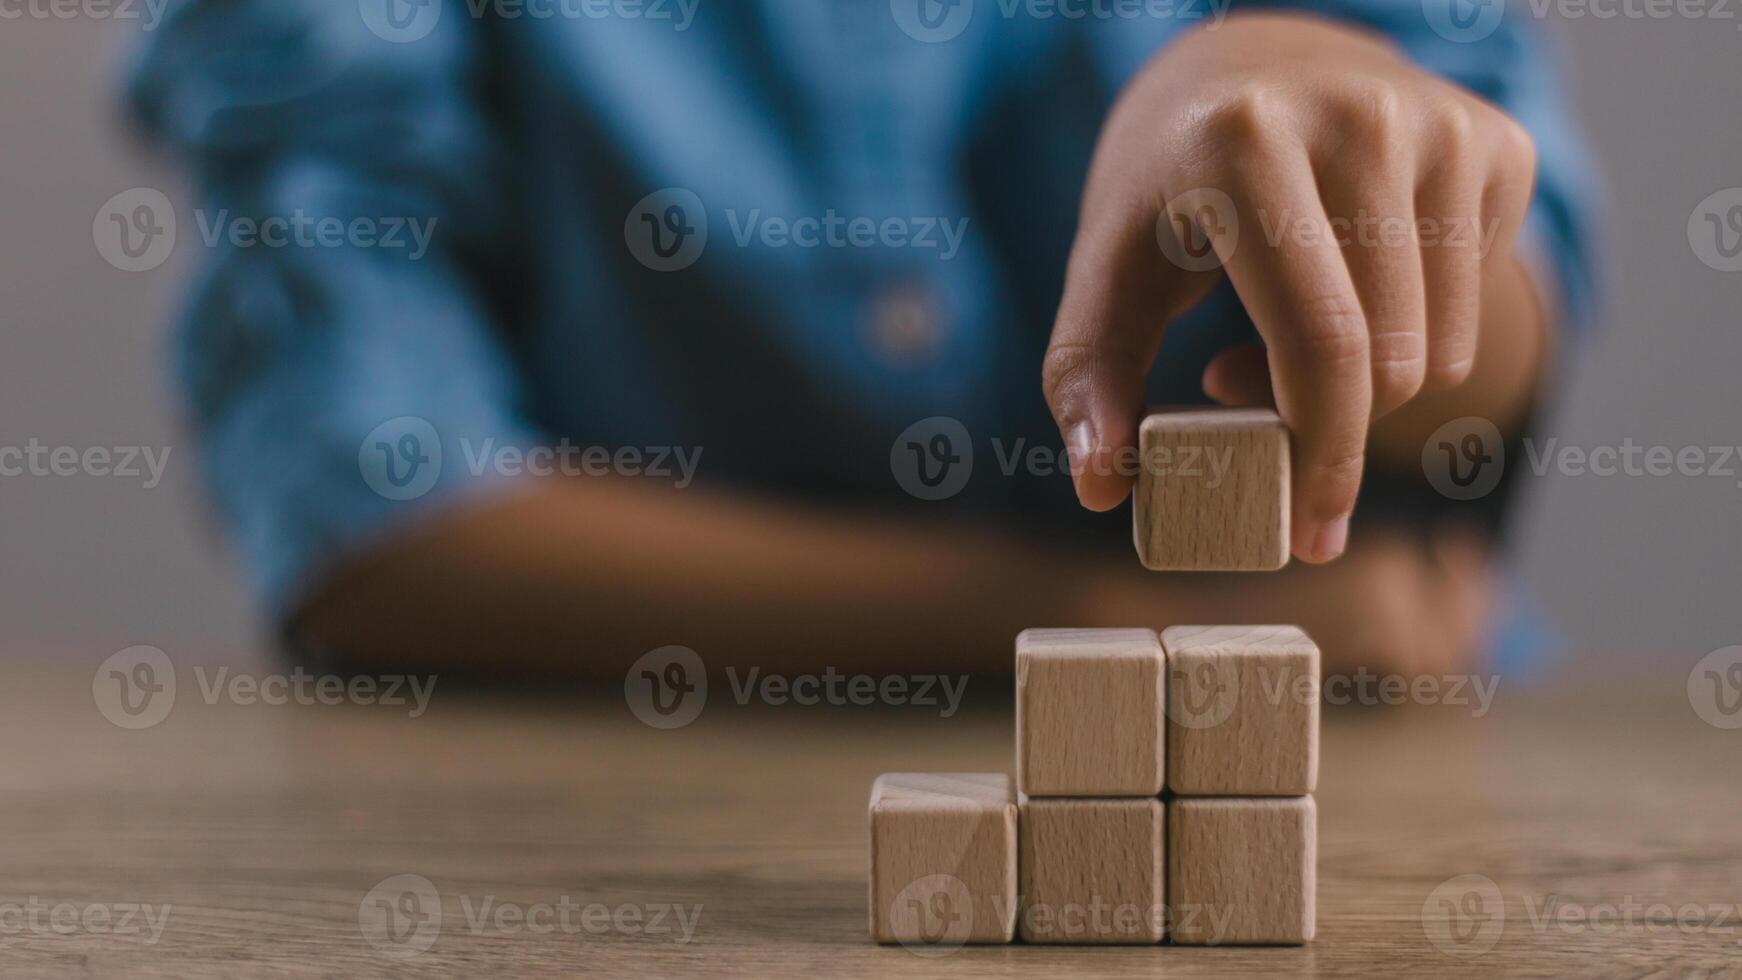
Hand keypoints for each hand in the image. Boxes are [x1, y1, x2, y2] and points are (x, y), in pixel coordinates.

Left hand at [1043, 13, 1537, 563]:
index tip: (1308, 533)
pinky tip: (1348, 289)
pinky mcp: (1495, 142)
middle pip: (1391, 362)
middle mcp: (1359, 119)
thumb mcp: (1105, 272)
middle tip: (1256, 417)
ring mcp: (1439, 124)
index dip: (1323, 456)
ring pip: (1443, 350)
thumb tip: (1101, 487)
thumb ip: (1088, 378)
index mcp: (1245, 147)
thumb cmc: (1167, 192)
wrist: (1246, 74)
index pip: (1322, 342)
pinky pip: (1477, 306)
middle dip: (1332, 431)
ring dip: (1367, 385)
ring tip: (1286, 336)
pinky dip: (1416, 334)